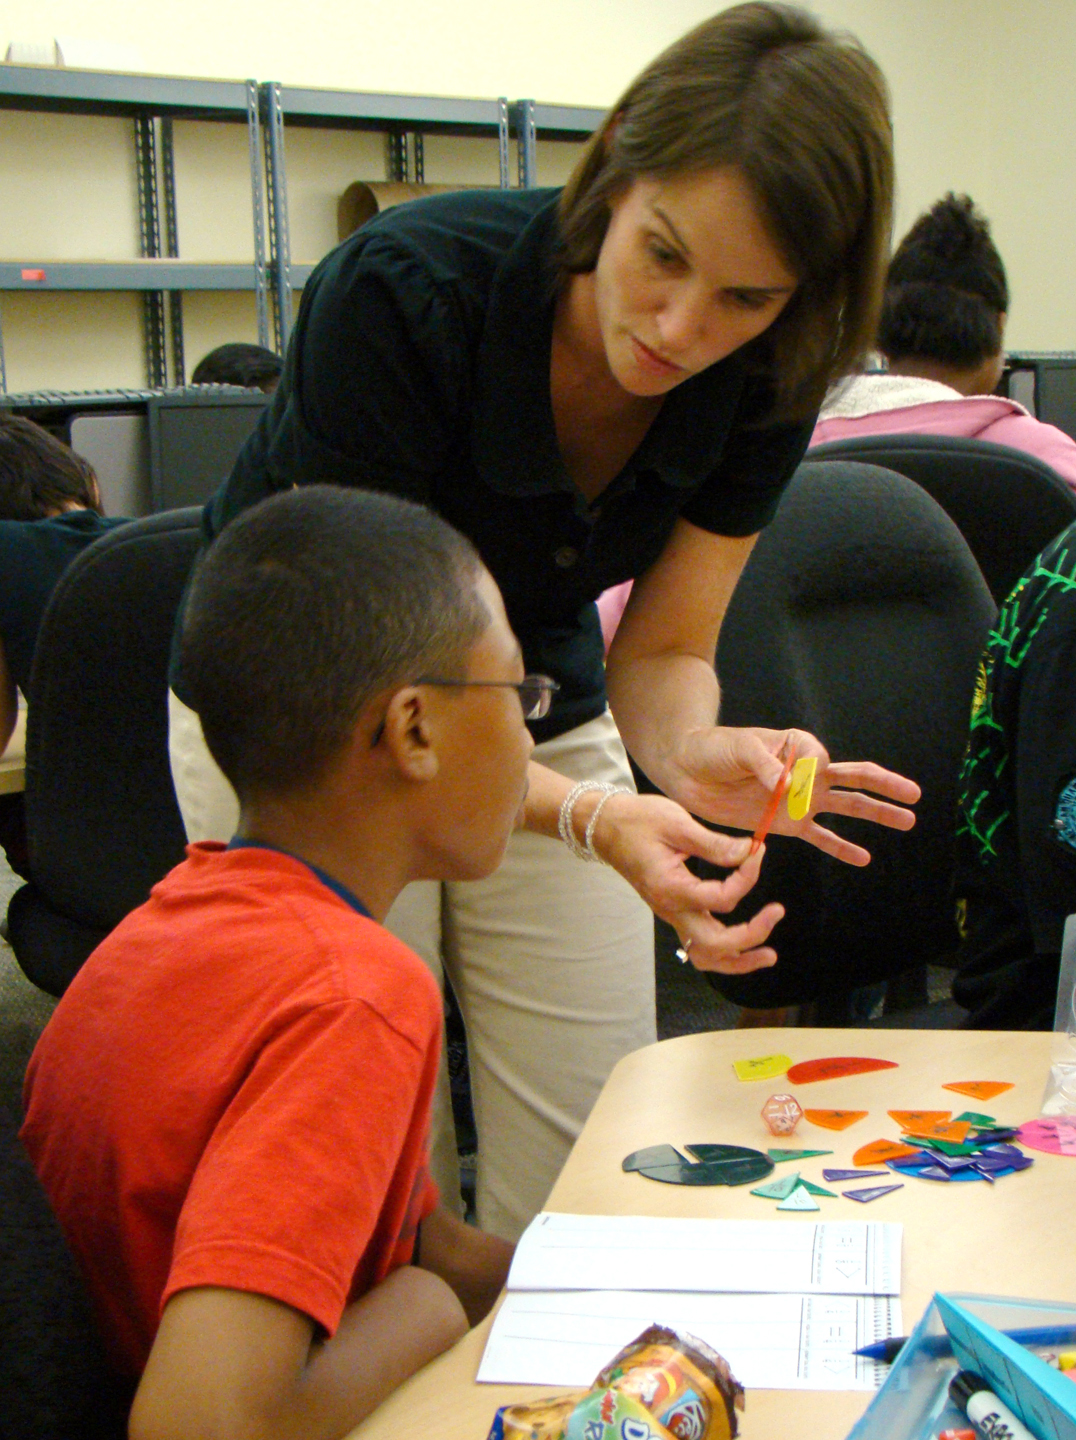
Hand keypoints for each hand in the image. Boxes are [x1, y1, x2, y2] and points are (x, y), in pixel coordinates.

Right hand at [589, 791, 783, 973]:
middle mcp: (670, 910)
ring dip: (739, 960)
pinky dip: (724, 952)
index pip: (723, 898)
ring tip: (768, 954)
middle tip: (777, 912)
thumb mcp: (677, 823)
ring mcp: (671, 915)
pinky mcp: (673, 912)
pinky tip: (744, 944)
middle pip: (717, 945)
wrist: (605, 826)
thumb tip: (750, 852)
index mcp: (671, 888)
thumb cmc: (637, 820)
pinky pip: (699, 946)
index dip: (748, 877)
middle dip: (752, 936)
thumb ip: (715, 844)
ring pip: (706, 957)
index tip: (758, 851)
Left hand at [672, 726, 920, 866]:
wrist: (687, 770)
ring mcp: (799, 799)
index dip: (812, 774)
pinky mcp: (786, 822)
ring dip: (875, 815)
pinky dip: (840, 847)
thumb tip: (791, 785)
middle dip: (884, 788)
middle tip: (915, 795)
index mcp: (797, 745)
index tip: (784, 782)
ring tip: (907, 822)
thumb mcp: (739, 748)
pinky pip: (819, 837)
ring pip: (845, 808)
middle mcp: (805, 772)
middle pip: (852, 780)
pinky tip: (863, 858)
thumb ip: (767, 765)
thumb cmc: (713, 749)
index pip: (823, 759)